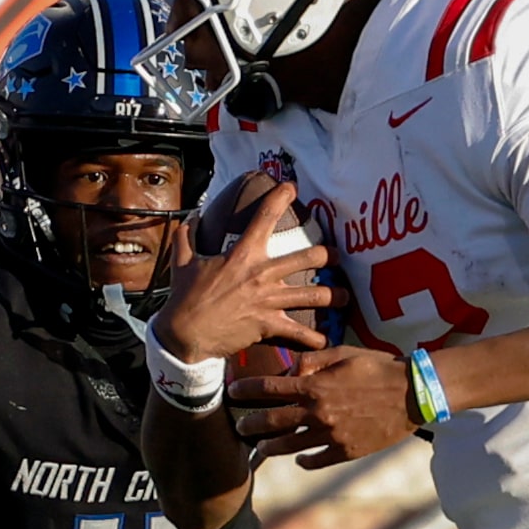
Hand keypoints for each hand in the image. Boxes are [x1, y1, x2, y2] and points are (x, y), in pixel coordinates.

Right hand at [152, 180, 335, 363]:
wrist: (185, 334)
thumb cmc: (185, 298)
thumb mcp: (182, 262)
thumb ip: (188, 236)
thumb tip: (192, 216)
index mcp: (242, 254)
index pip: (265, 215)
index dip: (281, 196)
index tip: (292, 187)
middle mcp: (262, 274)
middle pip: (309, 256)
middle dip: (328, 255)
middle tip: (336, 257)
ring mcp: (269, 300)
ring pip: (314, 294)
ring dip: (335, 296)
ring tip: (345, 298)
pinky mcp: (269, 325)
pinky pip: (300, 333)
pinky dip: (315, 339)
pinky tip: (325, 341)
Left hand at [228, 346, 417, 468]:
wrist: (412, 393)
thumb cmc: (378, 367)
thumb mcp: (343, 354)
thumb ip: (311, 361)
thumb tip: (289, 370)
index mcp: (314, 386)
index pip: (269, 388)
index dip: (246, 390)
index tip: (233, 391)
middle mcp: (317, 413)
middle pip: (271, 422)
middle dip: (250, 425)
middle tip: (238, 428)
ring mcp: (330, 436)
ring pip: (289, 446)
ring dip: (270, 448)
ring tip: (260, 448)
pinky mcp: (346, 451)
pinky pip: (317, 461)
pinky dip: (304, 462)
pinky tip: (297, 460)